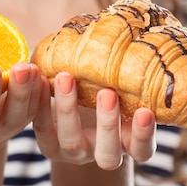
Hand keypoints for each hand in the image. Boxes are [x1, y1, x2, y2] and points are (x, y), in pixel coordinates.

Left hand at [33, 72, 155, 169]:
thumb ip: (126, 75)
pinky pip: (43, 130)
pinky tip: (41, 79)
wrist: (77, 109)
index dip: (144, 134)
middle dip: (107, 123)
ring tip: (66, 77)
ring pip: (72, 142)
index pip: (143, 149)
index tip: (145, 111)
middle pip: (107, 154)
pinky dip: (41, 105)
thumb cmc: (108, 90)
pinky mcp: (50, 146)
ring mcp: (76, 152)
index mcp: (128, 143)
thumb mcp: (121, 88)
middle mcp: (104, 152)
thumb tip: (132, 31)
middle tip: (107, 92)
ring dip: (68, 109)